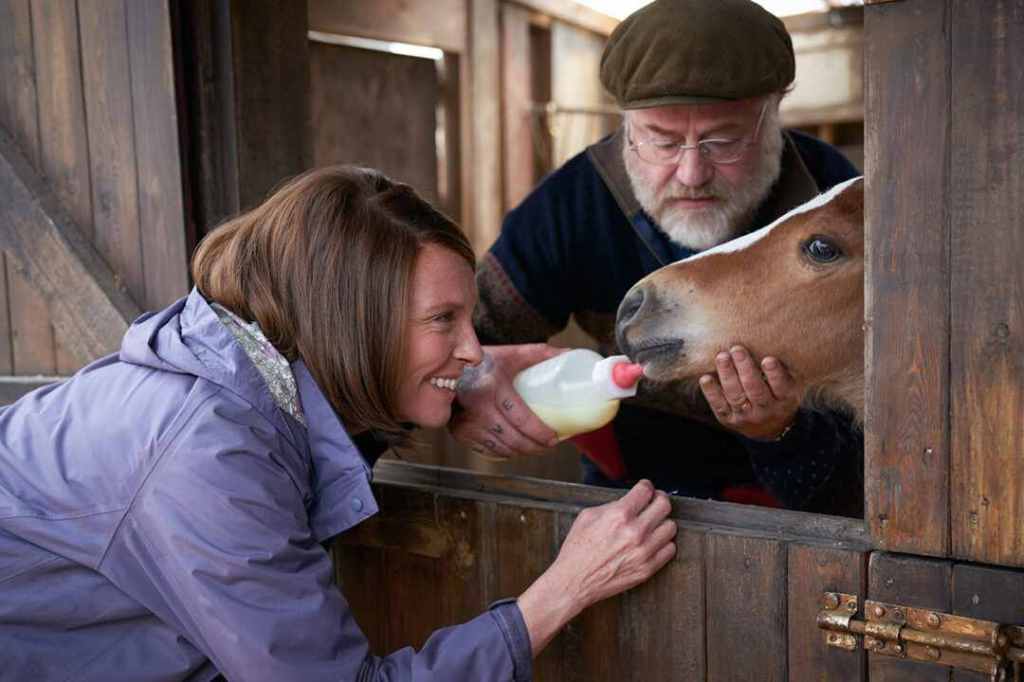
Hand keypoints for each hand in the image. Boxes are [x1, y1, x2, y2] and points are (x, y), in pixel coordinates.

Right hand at [449, 344, 563, 458]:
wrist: (448, 368)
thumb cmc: (484, 361)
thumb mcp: (512, 354)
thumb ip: (541, 353)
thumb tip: (569, 353)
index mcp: (493, 385)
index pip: (521, 418)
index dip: (540, 433)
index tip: (554, 438)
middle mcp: (478, 406)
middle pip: (512, 438)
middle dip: (534, 447)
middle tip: (547, 446)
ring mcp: (466, 422)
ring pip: (500, 448)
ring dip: (520, 453)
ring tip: (534, 448)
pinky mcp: (459, 432)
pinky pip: (486, 450)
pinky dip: (502, 454)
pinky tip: (513, 449)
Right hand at [516, 480, 676, 654]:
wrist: (574, 581)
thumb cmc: (578, 550)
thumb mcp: (587, 516)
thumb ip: (612, 505)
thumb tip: (629, 501)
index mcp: (619, 515)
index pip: (646, 491)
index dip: (646, 486)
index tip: (646, 489)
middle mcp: (635, 532)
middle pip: (664, 505)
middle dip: (659, 499)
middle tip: (654, 502)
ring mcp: (644, 551)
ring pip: (671, 527)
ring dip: (662, 522)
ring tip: (653, 524)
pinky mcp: (648, 568)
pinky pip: (670, 549)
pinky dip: (663, 543)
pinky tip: (653, 542)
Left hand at [699, 345, 799, 440]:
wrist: (768, 429)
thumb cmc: (777, 396)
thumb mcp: (787, 386)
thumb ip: (780, 370)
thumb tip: (765, 338)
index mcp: (784, 399)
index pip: (781, 387)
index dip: (775, 374)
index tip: (768, 359)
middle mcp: (766, 409)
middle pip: (755, 389)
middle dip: (745, 369)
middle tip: (737, 349)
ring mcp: (746, 416)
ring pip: (736, 396)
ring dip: (727, 375)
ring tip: (721, 357)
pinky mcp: (729, 419)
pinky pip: (719, 405)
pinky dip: (711, 392)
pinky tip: (706, 378)